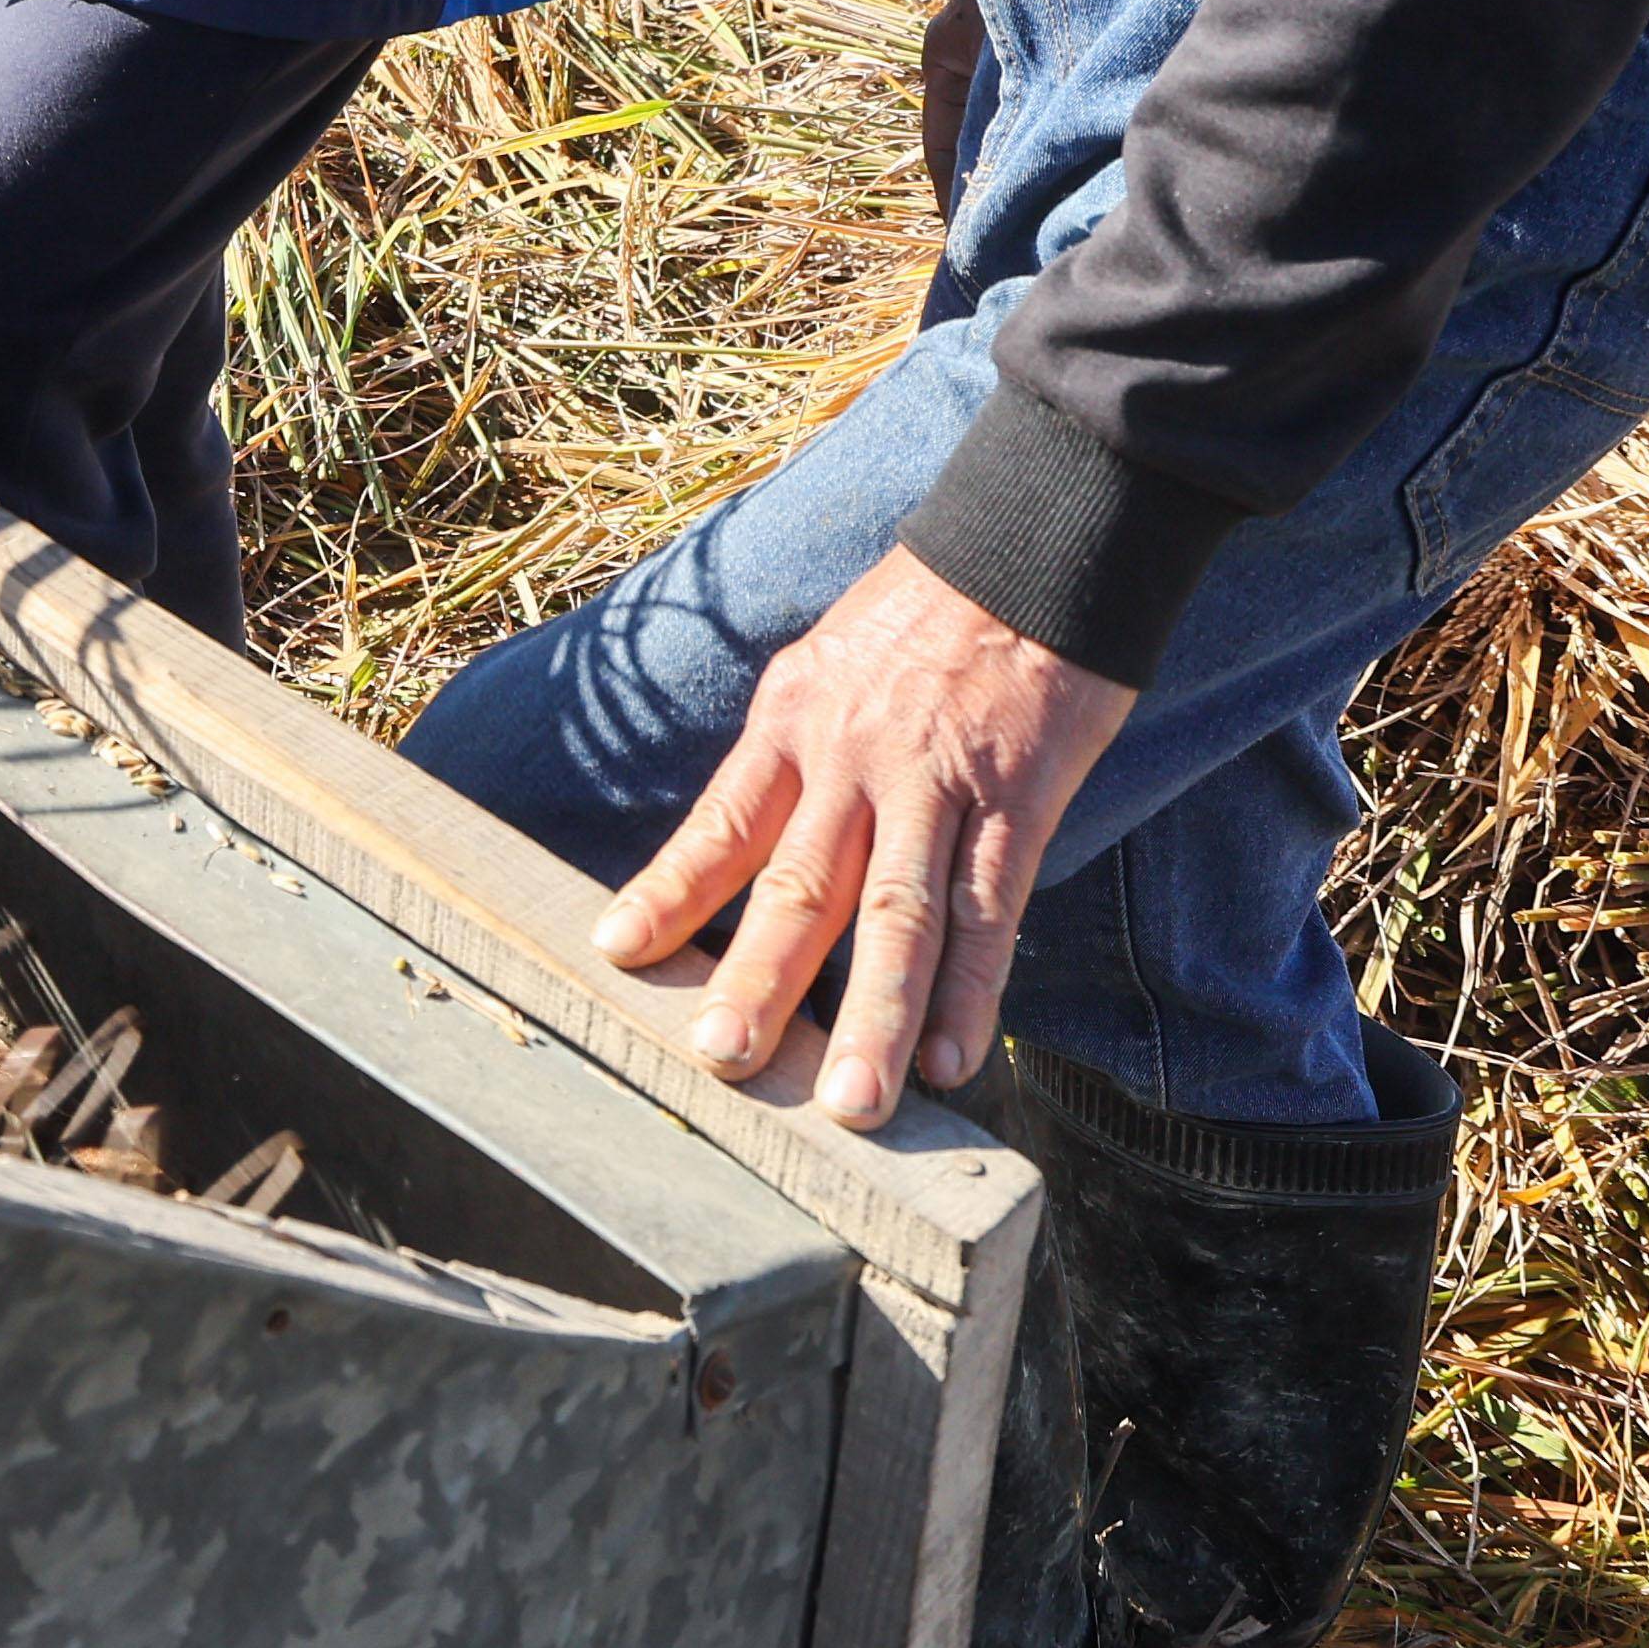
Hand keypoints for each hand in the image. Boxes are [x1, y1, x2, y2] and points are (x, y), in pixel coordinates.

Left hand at [593, 546, 1134, 1129]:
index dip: (668, 892)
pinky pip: (992, 907)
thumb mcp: (830, 663)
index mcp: (794, 720)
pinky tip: (958, 1057)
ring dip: (873, 1017)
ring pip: (898, 915)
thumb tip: (757, 837)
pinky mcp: (1019, 797)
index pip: (720, 823)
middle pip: (799, 886)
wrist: (1033, 544)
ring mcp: (938, 782)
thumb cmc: (928, 613)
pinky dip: (975, 989)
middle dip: (757, 982)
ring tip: (849, 1102)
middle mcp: (853, 758)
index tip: (615, 952)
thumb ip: (797, 751)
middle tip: (719, 1065)